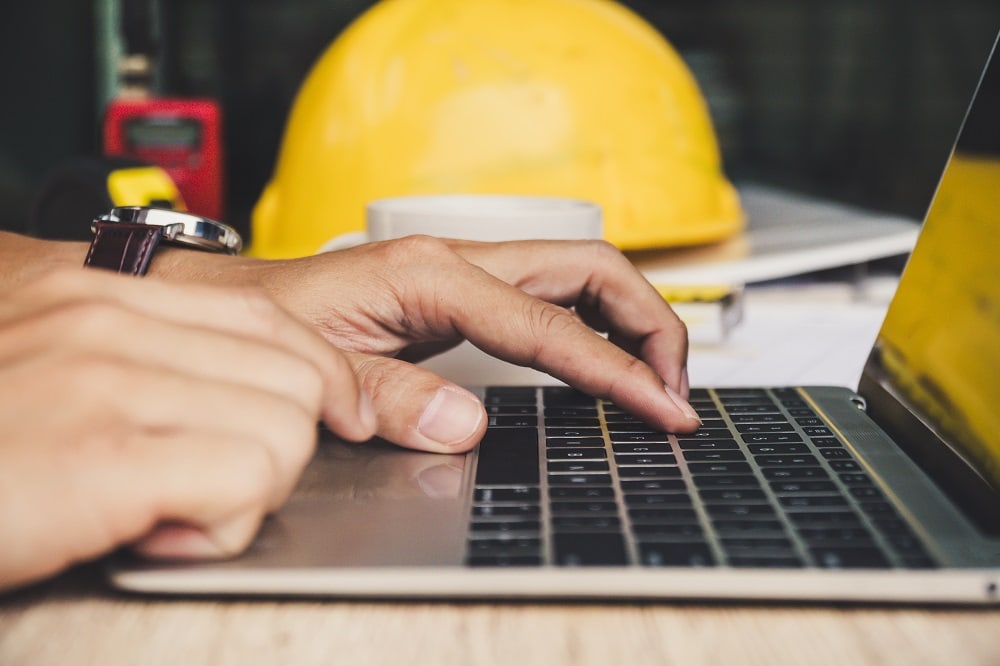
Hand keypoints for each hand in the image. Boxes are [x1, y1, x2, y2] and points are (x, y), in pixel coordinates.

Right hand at [0, 269, 373, 591]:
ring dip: (247, 490)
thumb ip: (144, 354)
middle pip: (295, 377)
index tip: (331, 416)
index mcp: (101, 294)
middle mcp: (107, 321)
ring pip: (284, 431)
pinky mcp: (99, 454)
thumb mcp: (55, 363)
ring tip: (171, 507)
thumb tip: (240, 377)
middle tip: (206, 481)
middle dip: (276, 446)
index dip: (318, 377)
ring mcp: (102, 379)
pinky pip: (242, 482)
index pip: (272, 317)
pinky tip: (155, 530)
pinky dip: (218, 526)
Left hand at [185, 237, 700, 452]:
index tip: (663, 408)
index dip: (617, 369)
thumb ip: (391, 397)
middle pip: (592, 268)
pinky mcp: (468, 290)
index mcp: (434, 276)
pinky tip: (603, 361)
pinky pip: (554, 296)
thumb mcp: (324, 369)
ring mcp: (469, 270)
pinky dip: (595, 325)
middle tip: (674, 390)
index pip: (551, 324)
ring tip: (654, 380)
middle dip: (651, 323)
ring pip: (582, 275)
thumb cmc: (276, 326)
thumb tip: (469, 425)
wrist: (245, 306)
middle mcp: (462, 261)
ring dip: (631, 320)